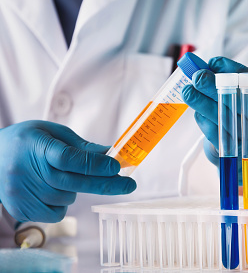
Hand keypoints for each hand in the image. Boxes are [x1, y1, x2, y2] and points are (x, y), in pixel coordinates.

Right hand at [0, 121, 135, 222]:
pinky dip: (62, 204)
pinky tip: (51, 190)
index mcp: (36, 146)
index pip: (69, 158)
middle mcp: (26, 171)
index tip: (116, 167)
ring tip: (59, 176)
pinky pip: (57, 213)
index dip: (94, 164)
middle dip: (105, 183)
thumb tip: (110, 154)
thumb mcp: (52, 133)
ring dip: (75, 189)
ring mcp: (21, 193)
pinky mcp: (20, 210)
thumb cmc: (27, 142)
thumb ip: (81, 146)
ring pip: (67, 198)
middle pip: (73, 182)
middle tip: (129, 185)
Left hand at [181, 57, 247, 182]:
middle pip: (235, 98)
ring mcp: (246, 132)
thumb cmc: (242, 109)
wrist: (247, 145)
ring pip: (220, 115)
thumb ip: (228, 76)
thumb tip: (205, 65)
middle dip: (212, 85)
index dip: (230, 69)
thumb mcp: (243, 90)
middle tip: (196, 77)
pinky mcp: (231, 146)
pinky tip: (198, 110)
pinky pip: (212, 130)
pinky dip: (201, 117)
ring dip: (200, 101)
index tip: (212, 63)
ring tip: (188, 91)